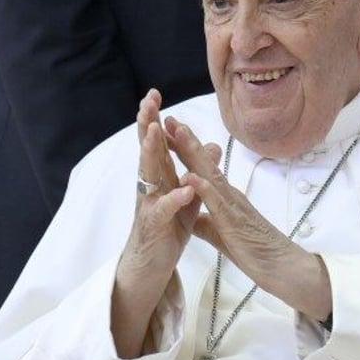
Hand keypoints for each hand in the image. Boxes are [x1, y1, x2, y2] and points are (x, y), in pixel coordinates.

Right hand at [122, 90, 201, 275]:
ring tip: (156, 131)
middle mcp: (151, 187)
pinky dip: (174, 199)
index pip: (157, 143)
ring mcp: (150, 206)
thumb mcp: (188, 196)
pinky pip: (163, 211)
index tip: (155, 94)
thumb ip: (196, 170)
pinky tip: (184, 188)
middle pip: (147, 150)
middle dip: (147, 125)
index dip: (156, 118)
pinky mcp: (155, 228)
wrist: (152, 266)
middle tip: (147, 101)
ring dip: (152, 153)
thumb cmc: (168, 230)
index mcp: (160, 178)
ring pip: (148, 175)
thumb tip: (211, 145)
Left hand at [167, 119, 331, 320]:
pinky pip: (217, 204)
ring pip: (211, 175)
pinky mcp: (234, 222)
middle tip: (170, 119)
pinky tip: (191, 177)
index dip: (186, 151)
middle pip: (205, 164)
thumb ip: (207, 223)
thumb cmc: (254, 250)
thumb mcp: (222, 234)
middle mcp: (229, 195)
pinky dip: (204, 190)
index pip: (202, 169)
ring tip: (179, 134)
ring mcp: (233, 206)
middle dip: (186, 142)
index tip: (170, 132)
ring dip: (194, 155)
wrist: (281, 266)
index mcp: (225, 197)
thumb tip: (193, 217)